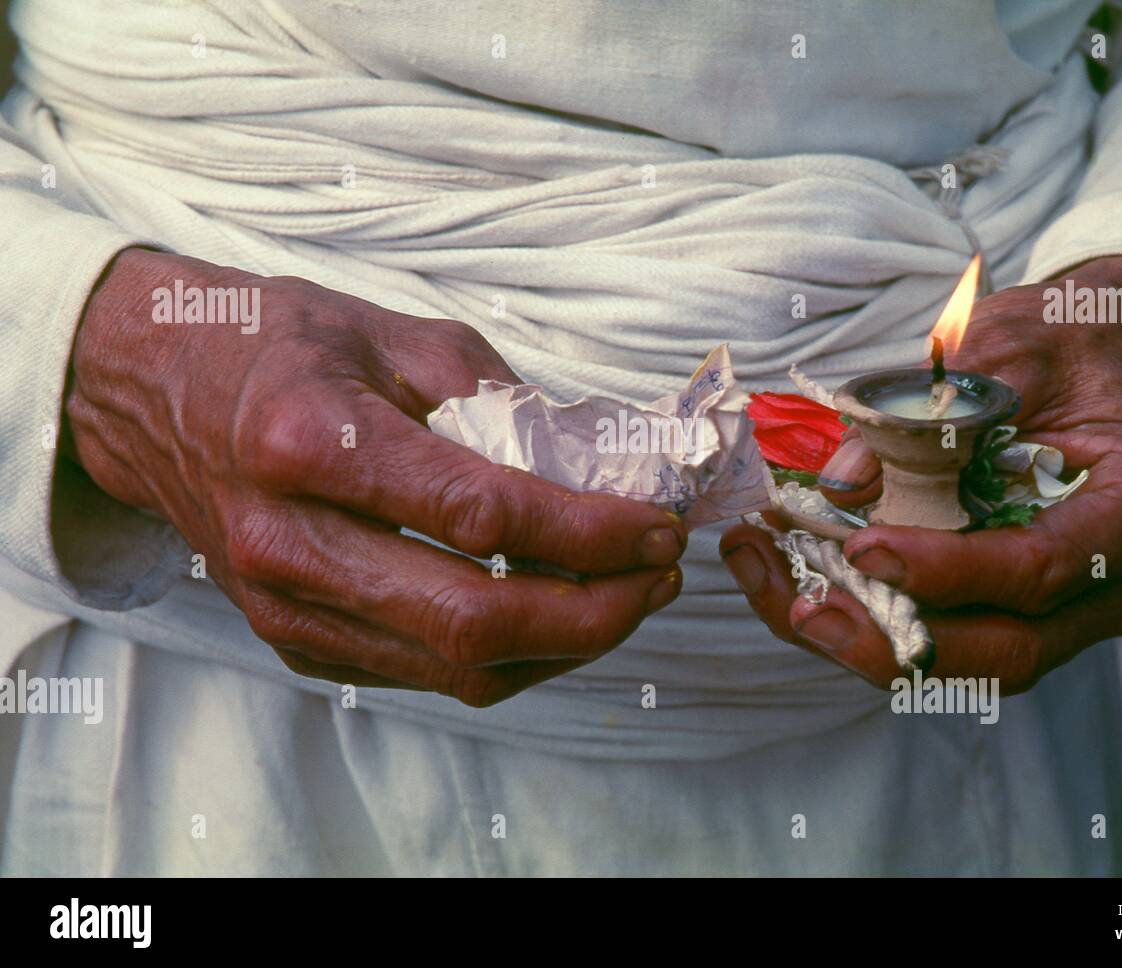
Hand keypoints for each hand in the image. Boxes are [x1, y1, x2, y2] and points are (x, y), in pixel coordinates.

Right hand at [68, 248, 685, 704]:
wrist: (157, 393)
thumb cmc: (279, 347)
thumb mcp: (395, 337)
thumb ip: (502, 404)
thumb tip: (602, 470)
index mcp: (311, 443)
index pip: (481, 517)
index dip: (590, 534)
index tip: (659, 527)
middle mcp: (287, 540)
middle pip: (471, 622)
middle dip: (595, 613)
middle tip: (659, 576)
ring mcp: (283, 605)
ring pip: (456, 670)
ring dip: (564, 645)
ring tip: (627, 596)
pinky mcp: (294, 640)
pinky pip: (424, 676)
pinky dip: (508, 658)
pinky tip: (555, 614)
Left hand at [721, 256, 1121, 692]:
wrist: (1105, 362)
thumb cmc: (1071, 345)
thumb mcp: (1012, 346)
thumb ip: (939, 412)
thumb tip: (844, 480)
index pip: (1043, 568)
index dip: (950, 572)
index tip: (865, 548)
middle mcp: (1121, 584)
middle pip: (1007, 650)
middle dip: (895, 641)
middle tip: (804, 609)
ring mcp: (1074, 612)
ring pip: (967, 661)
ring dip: (864, 636)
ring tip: (777, 590)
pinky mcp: (1023, 615)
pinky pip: (946, 637)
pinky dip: (870, 617)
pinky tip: (796, 583)